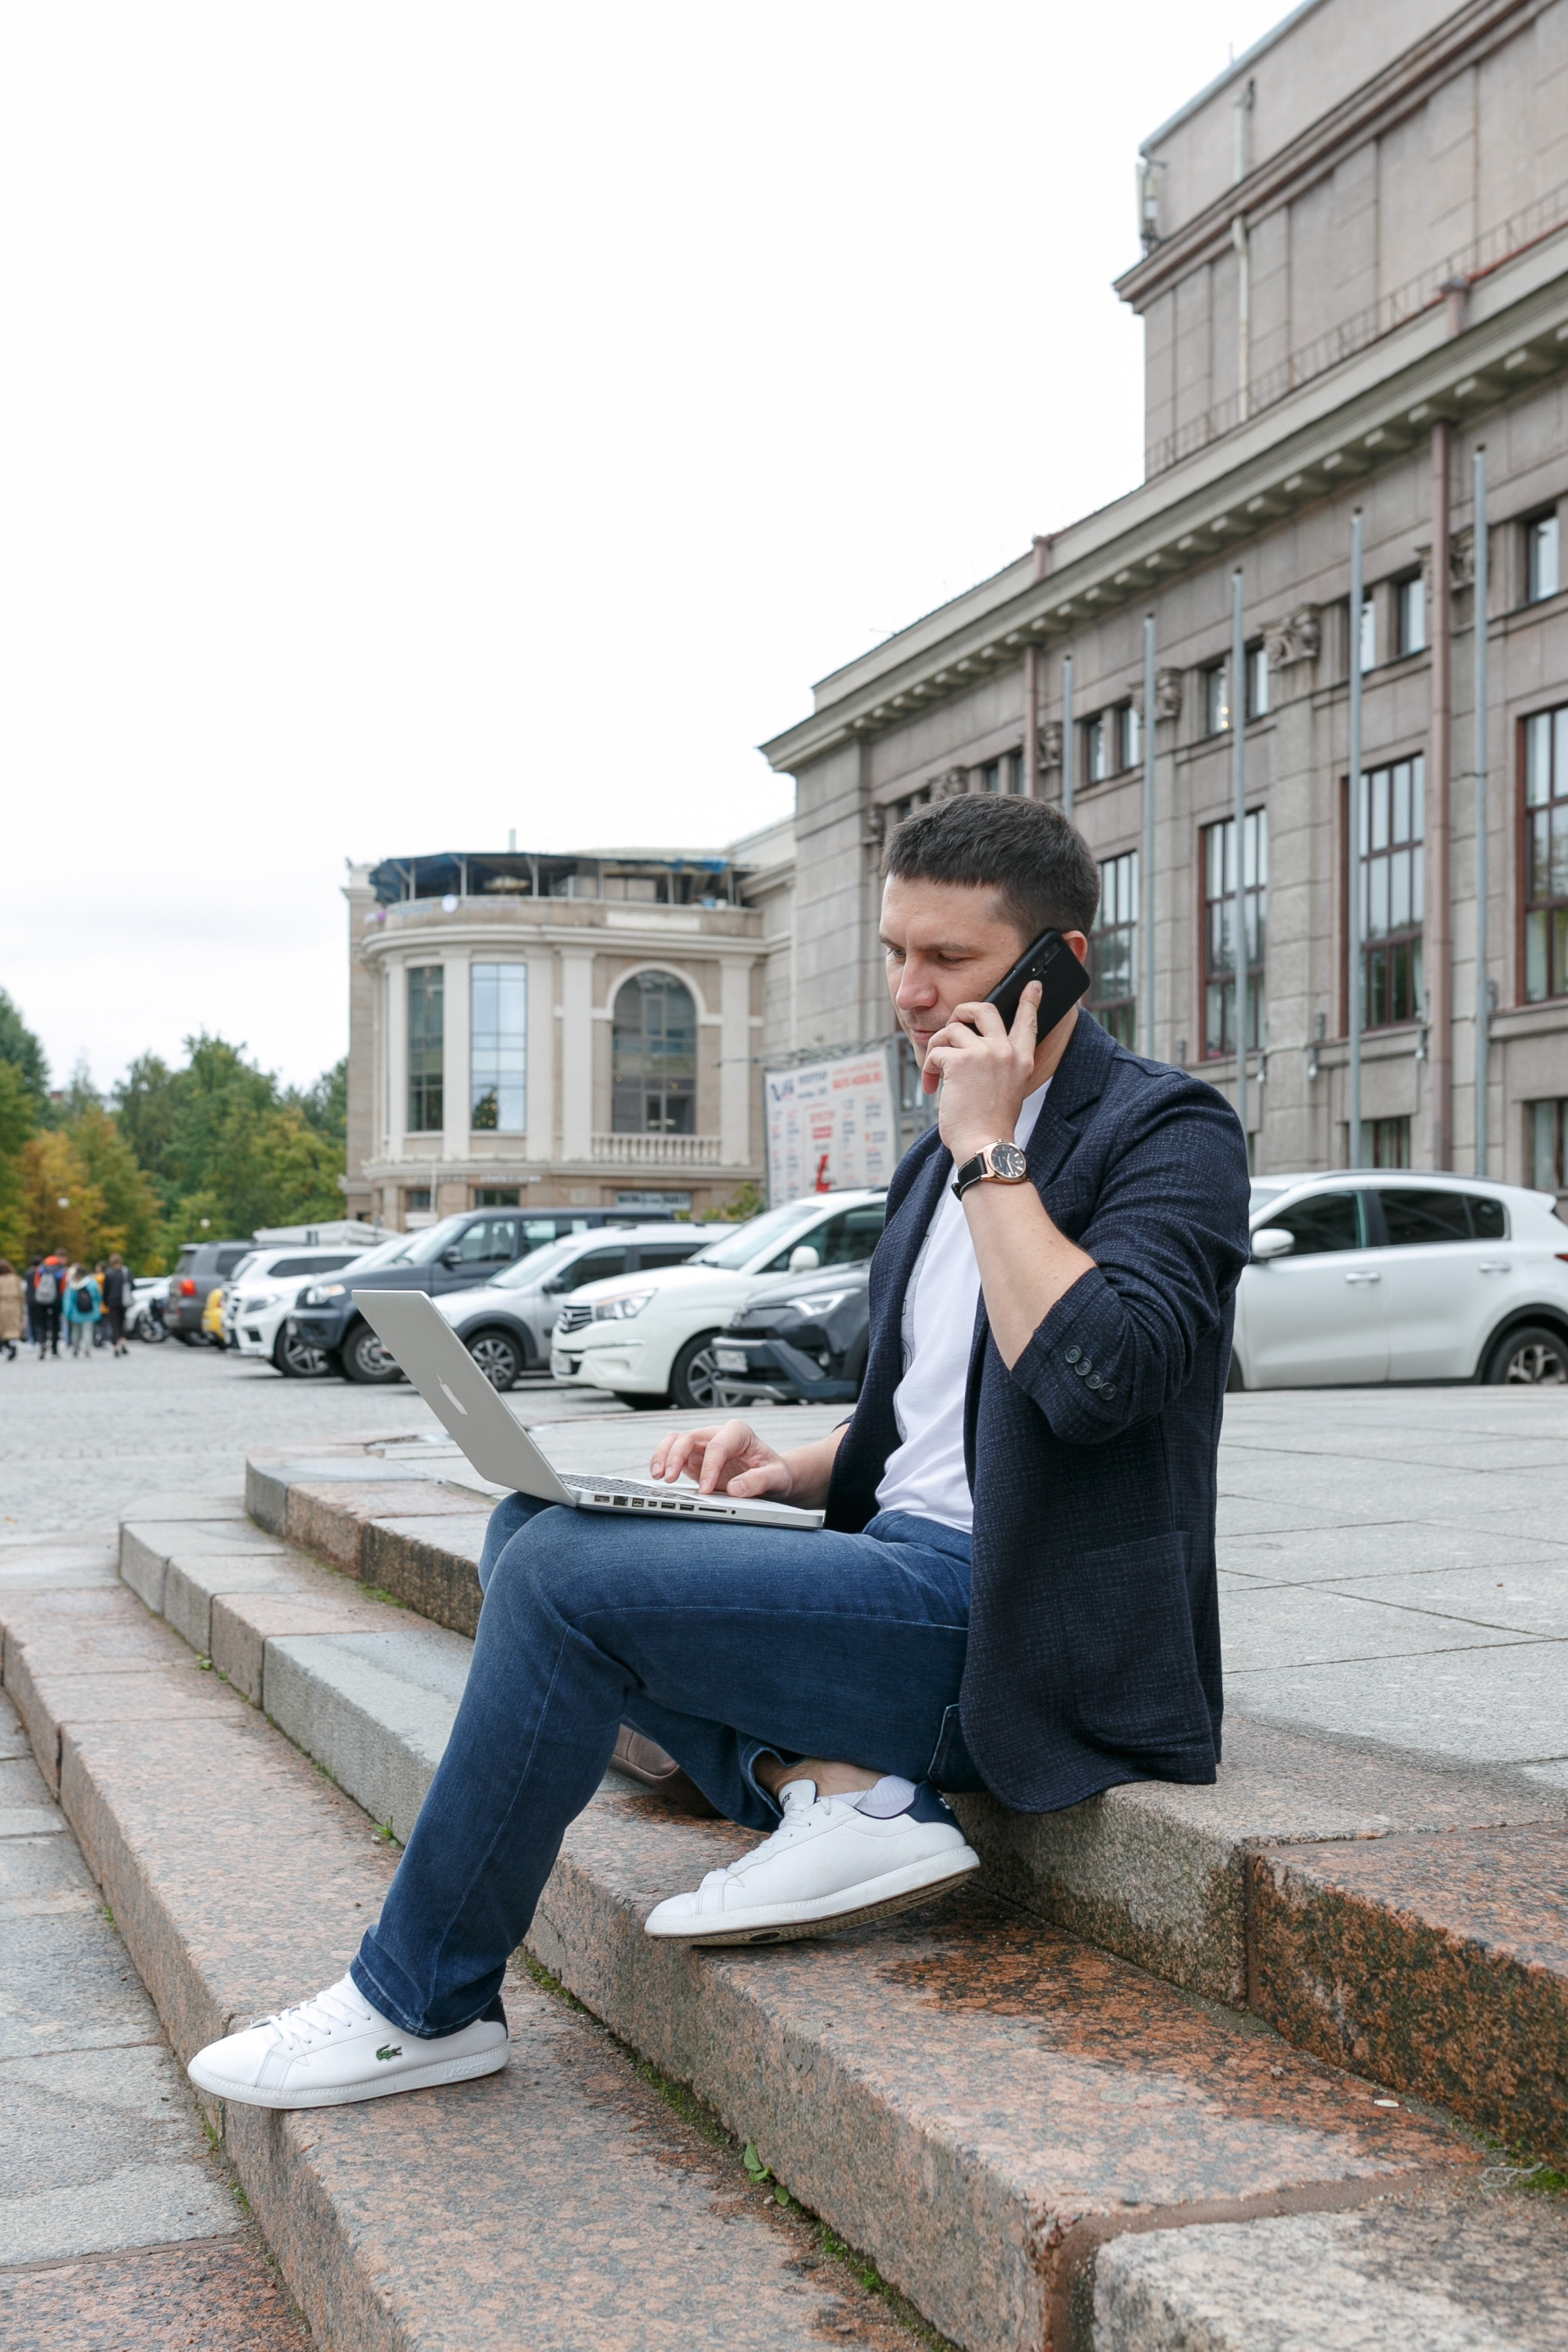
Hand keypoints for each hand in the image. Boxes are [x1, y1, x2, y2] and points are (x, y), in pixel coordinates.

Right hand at [649, 1418, 794, 1498]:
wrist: (771, 1476)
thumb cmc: (774, 1472)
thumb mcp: (776, 1477)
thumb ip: (759, 1481)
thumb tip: (736, 1489)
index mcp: (739, 1432)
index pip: (718, 1445)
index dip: (709, 1467)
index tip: (706, 1489)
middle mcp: (718, 1434)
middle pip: (690, 1436)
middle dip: (677, 1456)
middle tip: (671, 1479)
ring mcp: (704, 1444)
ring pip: (676, 1440)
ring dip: (664, 1455)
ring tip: (658, 1476)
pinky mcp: (694, 1458)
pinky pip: (673, 1453)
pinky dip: (663, 1462)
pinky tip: (660, 1477)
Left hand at [926, 981, 1040, 1163]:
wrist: (985, 1145)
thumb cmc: (990, 1125)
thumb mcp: (1006, 1090)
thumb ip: (997, 1066)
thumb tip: (967, 1048)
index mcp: (1022, 1059)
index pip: (1028, 1022)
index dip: (1029, 1001)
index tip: (1032, 986)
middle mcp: (1007, 1051)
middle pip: (984, 1009)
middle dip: (963, 1011)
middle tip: (952, 1027)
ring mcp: (985, 1054)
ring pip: (952, 1029)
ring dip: (937, 1048)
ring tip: (935, 1074)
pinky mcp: (960, 1061)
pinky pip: (936, 1051)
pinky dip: (928, 1067)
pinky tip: (931, 1086)